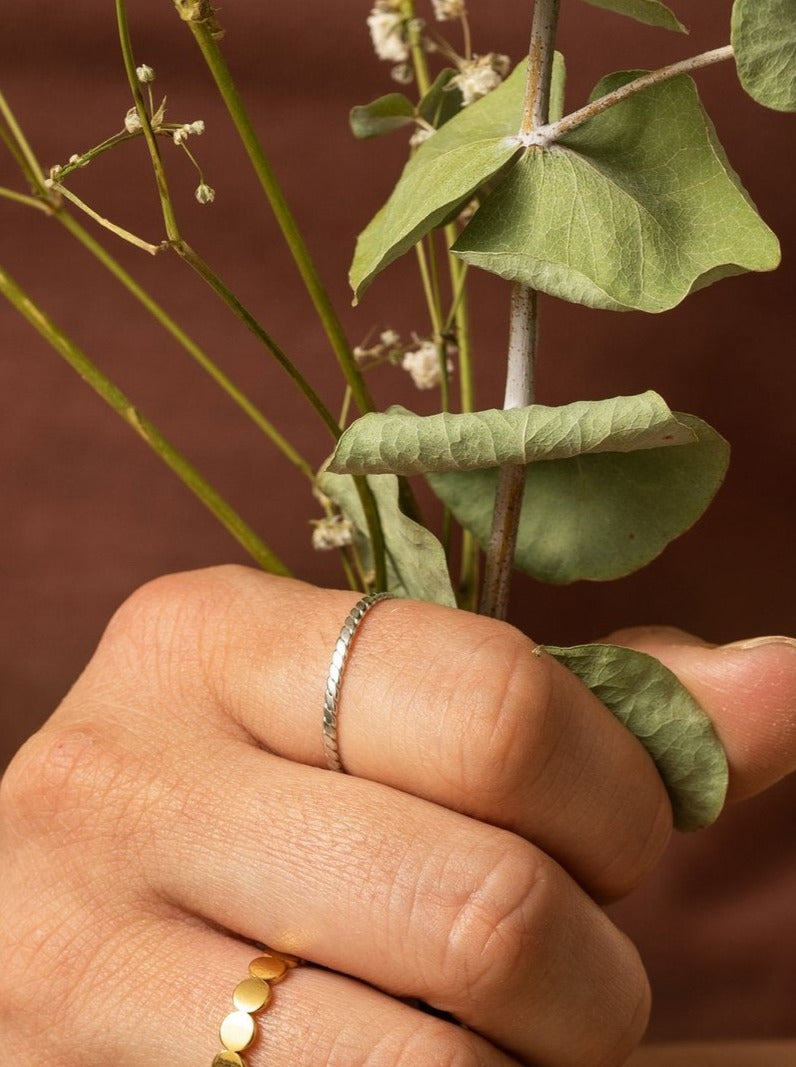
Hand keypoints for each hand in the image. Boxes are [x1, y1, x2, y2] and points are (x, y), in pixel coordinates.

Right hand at [2, 567, 793, 1064]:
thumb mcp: (375, 722)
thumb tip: (785, 679)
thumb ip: (579, 707)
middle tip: (558, 959)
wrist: (45, 927)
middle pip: (485, 906)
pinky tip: (414, 1061)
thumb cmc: (259, 806)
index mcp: (204, 639)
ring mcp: (73, 958)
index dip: (618, 795)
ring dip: (523, 1065)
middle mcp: (118, 780)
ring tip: (483, 1031)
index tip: (618, 838)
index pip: (494, 707)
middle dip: (588, 966)